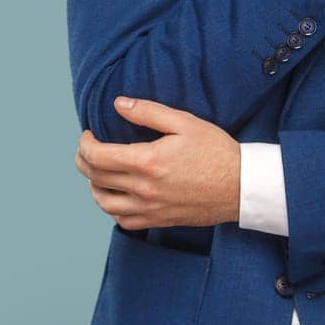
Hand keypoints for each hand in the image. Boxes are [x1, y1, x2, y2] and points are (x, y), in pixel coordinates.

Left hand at [73, 96, 241, 229]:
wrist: (241, 186)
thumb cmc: (216, 151)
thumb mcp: (185, 122)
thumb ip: (148, 112)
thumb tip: (118, 104)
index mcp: (147, 161)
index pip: (97, 156)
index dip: (84, 143)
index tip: (88, 134)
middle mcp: (143, 189)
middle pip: (95, 177)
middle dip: (83, 160)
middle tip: (88, 148)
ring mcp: (150, 208)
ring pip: (103, 202)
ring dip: (94, 185)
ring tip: (99, 171)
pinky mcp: (158, 220)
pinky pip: (122, 220)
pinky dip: (111, 207)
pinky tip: (117, 194)